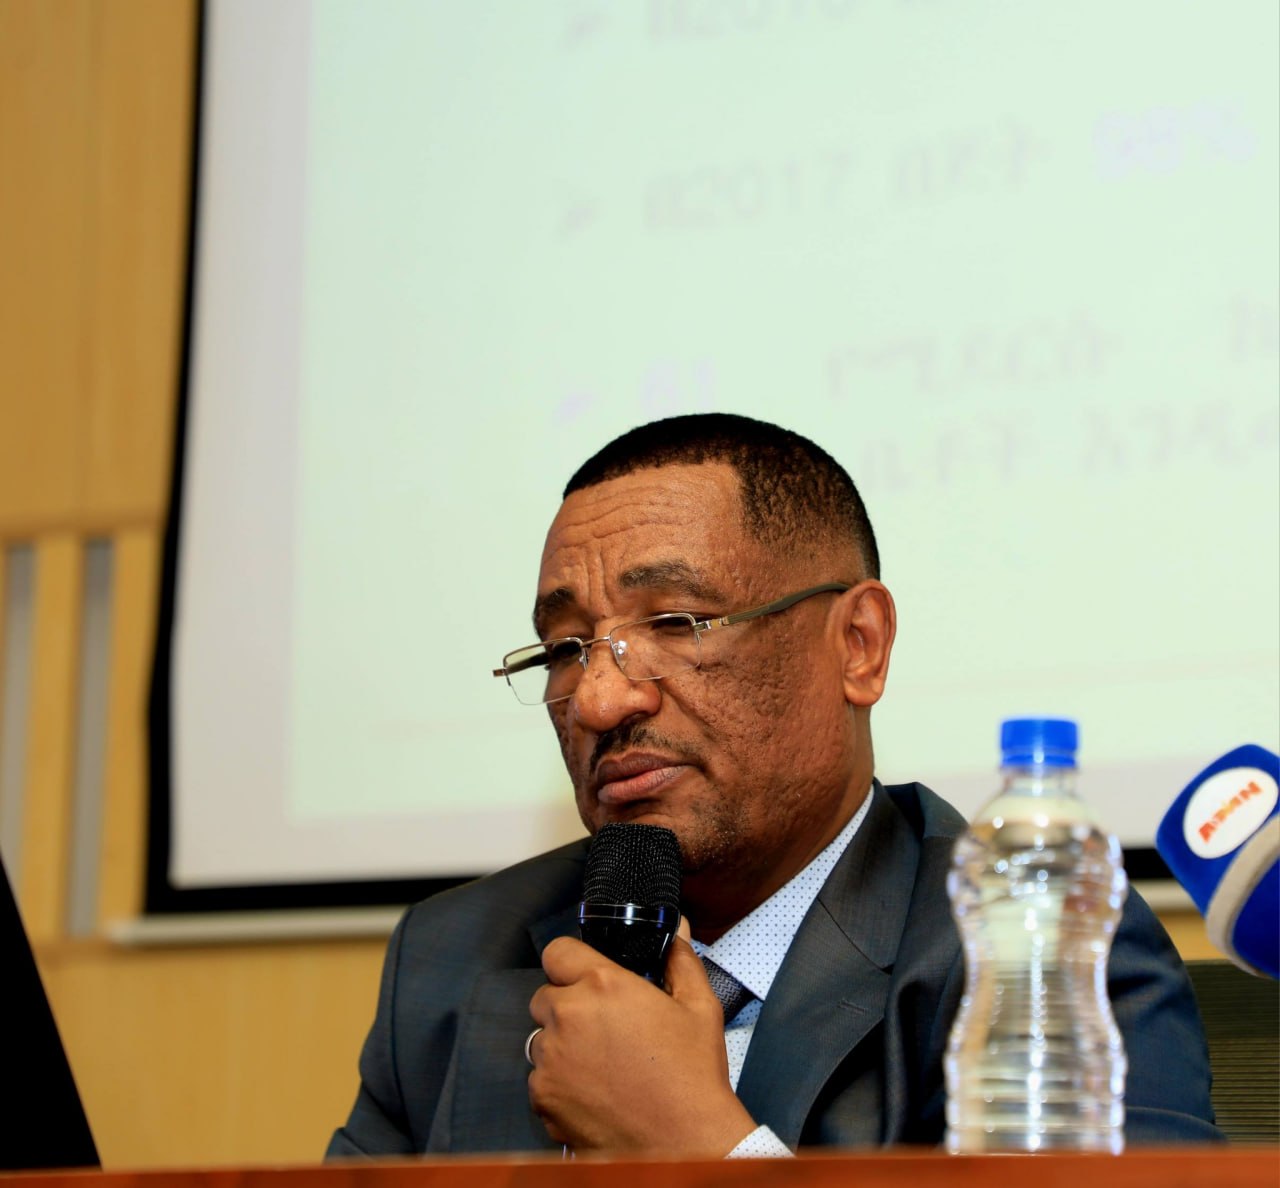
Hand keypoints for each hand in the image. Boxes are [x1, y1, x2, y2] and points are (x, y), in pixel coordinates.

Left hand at [527, 922, 756, 1154]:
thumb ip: (681, 960)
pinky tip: (593, 1091)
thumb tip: (676, 930)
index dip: (571, 961)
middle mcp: (568, 1016)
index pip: (557, 951)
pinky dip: (558, 1082)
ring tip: (599, 1062)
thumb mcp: (699, 1007)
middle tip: (601, 1025)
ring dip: (560, 1044)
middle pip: (545, 996)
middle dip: (567, 1005)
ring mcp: (551, 1059)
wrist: (683, 1144)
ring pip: (540, 1038)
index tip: (585, 976)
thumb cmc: (692, 1076)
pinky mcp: (543, 1097)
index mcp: (603, 985)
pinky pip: (540, 1078)